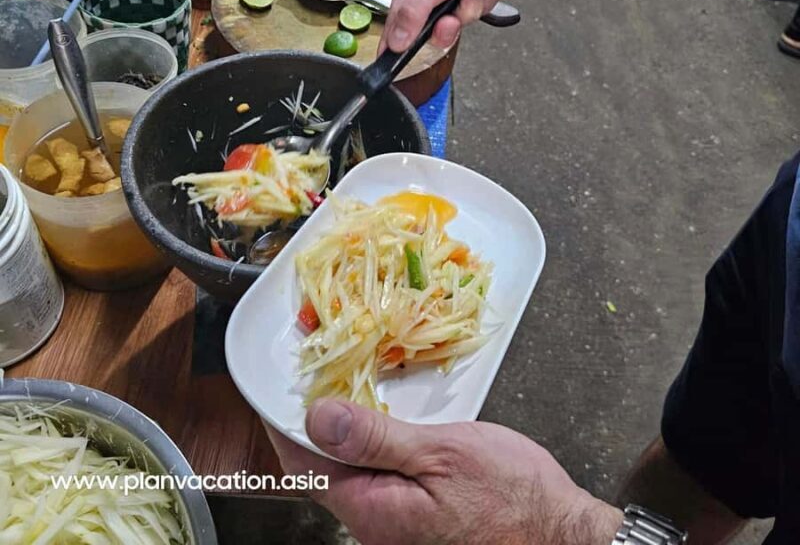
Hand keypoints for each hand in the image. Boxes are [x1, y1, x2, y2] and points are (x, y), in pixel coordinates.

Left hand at [268, 399, 622, 544]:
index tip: (278, 386)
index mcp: (372, 510)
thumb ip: (375, 438)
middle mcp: (374, 525)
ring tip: (345, 387)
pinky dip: (371, 444)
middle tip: (317, 374)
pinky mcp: (415, 519)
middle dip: (315, 423)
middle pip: (323, 469)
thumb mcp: (441, 453)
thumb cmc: (510, 495)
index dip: (286, 423)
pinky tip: (382, 419)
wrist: (559, 532)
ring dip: (345, 431)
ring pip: (350, 472)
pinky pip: (377, 478)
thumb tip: (317, 417)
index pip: (304, 465)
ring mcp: (394, 526)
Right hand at [381, 0, 539, 52]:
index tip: (389, 57)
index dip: (395, 35)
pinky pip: (473, 12)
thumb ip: (415, 13)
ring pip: (455, 19)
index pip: (397, 11)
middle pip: (428, 21)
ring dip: (470, 5)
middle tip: (453, 15)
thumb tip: (396, 38)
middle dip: (448, 18)